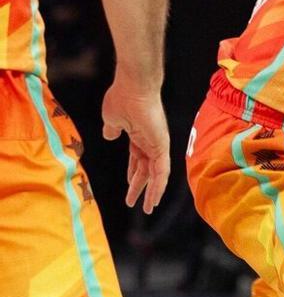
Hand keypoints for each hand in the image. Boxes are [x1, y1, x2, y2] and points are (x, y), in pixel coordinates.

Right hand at [102, 75, 169, 213]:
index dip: (133, 175)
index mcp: (138, 136)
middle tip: (137, 204)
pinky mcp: (162, 146)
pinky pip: (162, 170)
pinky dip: (159, 185)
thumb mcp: (112, 118)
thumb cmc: (121, 98)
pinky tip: (155, 198)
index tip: (129, 186)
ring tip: (148, 208)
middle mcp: (151, 142)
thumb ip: (112, 129)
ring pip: (156, 174)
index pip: (137, 160)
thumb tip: (109, 136)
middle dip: (141, 188)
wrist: (132, 88)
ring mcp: (158, 145)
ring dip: (152, 192)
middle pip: (146, 170)